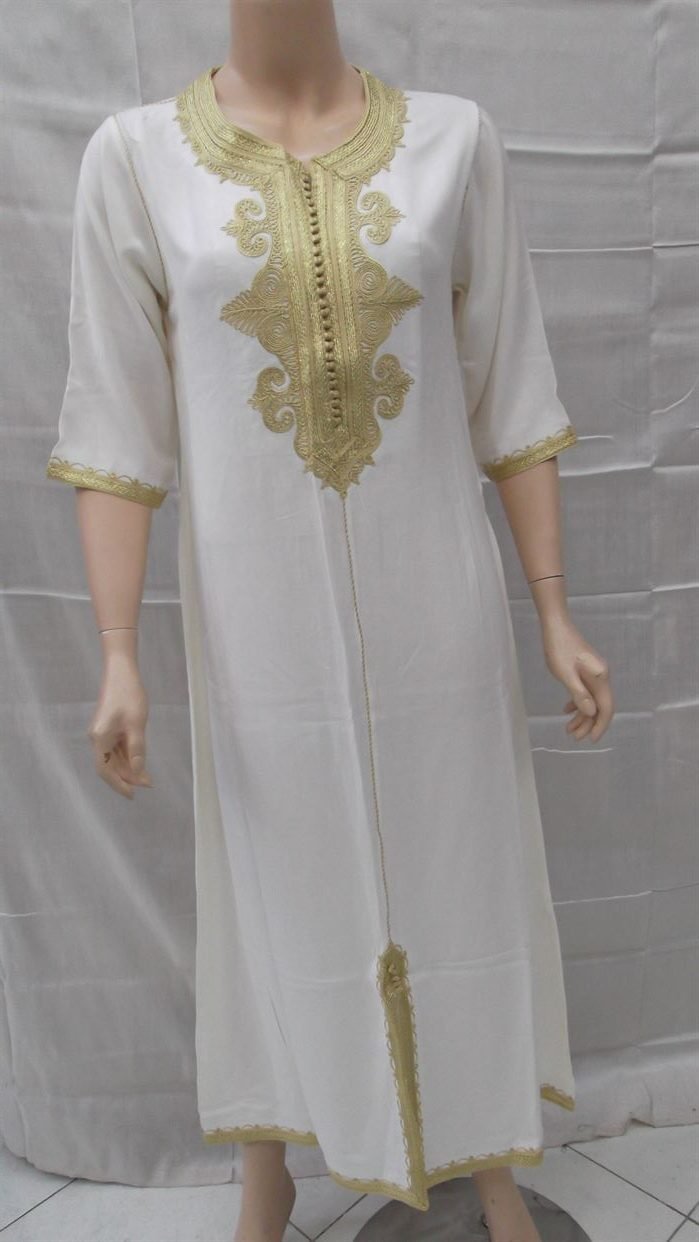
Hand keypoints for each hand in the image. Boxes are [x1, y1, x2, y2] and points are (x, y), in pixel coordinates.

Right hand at [87, 655, 153, 797]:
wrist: (121, 671)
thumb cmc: (129, 695)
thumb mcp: (136, 724)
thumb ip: (137, 749)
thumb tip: (138, 771)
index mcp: (99, 738)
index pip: (105, 770)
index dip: (118, 784)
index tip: (132, 794)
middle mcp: (97, 738)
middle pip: (109, 766)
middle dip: (127, 777)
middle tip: (147, 784)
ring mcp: (103, 732)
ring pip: (114, 758)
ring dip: (129, 768)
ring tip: (147, 777)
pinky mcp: (109, 727)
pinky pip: (117, 748)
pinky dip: (128, 756)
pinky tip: (140, 761)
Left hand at [541, 615, 613, 741]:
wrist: (556, 625)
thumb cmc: (559, 648)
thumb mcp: (566, 674)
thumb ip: (579, 694)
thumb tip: (591, 713)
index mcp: (599, 677)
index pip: (606, 708)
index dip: (600, 726)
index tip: (591, 740)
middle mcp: (601, 676)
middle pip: (599, 706)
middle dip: (588, 724)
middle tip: (573, 737)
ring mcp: (594, 672)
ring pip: (592, 700)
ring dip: (582, 715)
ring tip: (568, 728)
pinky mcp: (586, 669)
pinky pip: (586, 691)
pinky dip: (578, 702)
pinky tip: (566, 709)